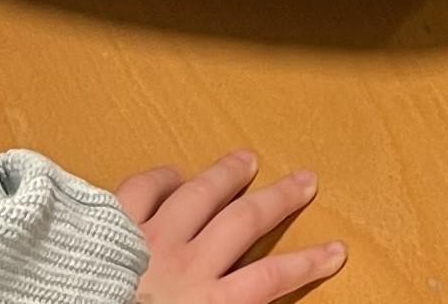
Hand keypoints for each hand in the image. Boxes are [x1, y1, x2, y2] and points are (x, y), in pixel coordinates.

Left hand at [118, 151, 342, 303]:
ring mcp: (149, 239)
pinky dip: (162, 177)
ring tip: (247, 159)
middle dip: (279, 200)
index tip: (336, 249)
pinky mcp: (111, 225)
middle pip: (245, 223)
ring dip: (227, 175)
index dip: (307, 263)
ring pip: (200, 194)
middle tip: (305, 180)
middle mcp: (186, 266)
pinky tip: (173, 171)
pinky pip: (142, 189)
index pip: (271, 280)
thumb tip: (236, 299)